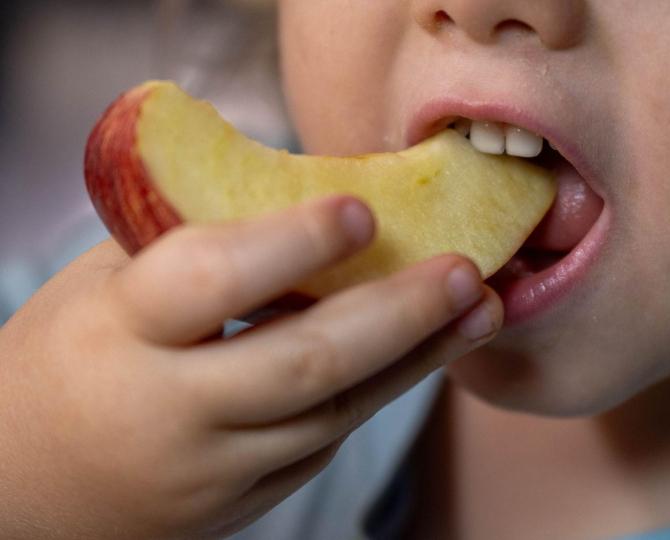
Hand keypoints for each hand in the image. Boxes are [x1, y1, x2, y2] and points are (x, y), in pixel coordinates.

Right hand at [0, 196, 501, 538]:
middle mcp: (171, 410)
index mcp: (120, 333)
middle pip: (304, 363)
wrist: (30, 486)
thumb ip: (192, 243)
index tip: (363, 210)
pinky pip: (326, 441)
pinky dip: (380, 392)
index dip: (291, 244)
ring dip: (417, 358)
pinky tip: (426, 353)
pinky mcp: (245, 502)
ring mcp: (213, 469)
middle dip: (398, 314)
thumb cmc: (70, 358)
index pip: (212, 281)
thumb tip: (307, 189)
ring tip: (479, 311)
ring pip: (335, 411)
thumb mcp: (103, 285)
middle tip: (465, 270)